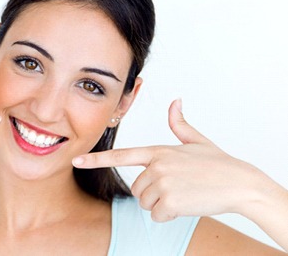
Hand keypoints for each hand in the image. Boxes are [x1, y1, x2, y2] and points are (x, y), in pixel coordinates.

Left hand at [73, 99, 266, 221]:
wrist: (240, 183)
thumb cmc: (218, 163)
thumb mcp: (196, 140)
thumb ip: (179, 124)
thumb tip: (175, 101)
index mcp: (158, 150)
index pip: (121, 155)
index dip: (97, 159)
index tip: (76, 161)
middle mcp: (156, 165)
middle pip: (136, 188)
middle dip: (152, 192)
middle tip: (176, 186)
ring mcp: (162, 183)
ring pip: (145, 202)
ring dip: (161, 203)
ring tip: (183, 193)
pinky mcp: (170, 201)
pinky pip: (157, 215)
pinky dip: (170, 214)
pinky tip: (186, 204)